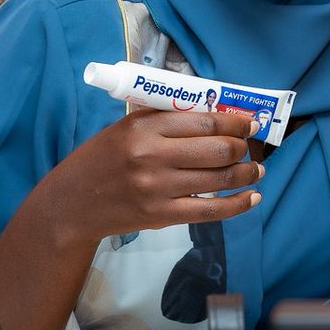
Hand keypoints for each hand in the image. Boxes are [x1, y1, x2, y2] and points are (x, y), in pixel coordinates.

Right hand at [39, 109, 262, 247]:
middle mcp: (152, 156)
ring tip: (257, 170)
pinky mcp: (161, 215)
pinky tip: (253, 196)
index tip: (250, 122)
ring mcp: (158, 188)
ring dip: (247, 173)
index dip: (235, 122)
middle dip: (243, 147)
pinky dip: (238, 204)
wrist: (72, 203)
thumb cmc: (104, 158)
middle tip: (251, 147)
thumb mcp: (129, 127)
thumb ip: (168, 119)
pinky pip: (210, 211)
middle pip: (217, 149)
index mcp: (144, 128)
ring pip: (219, 179)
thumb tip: (219, 114)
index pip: (205, 121)